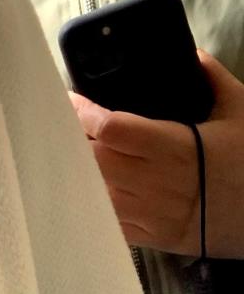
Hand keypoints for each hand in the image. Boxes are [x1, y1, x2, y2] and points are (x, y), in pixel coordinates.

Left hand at [70, 52, 243, 257]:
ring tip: (73, 151)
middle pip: (94, 159)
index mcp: (175, 147)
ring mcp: (155, 216)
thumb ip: (213, 78)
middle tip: (67, 123)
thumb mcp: (240, 112)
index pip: (111, 128)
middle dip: (74, 139)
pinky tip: (91, 186)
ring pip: (96, 192)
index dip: (82, 112)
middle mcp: (158, 183)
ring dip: (81, 170)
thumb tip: (193, 53)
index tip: (71, 98)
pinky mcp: (157, 239)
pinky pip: (112, 223)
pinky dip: (96, 202)